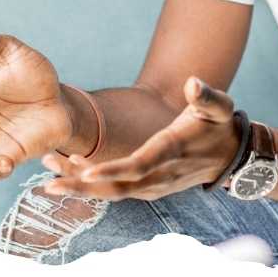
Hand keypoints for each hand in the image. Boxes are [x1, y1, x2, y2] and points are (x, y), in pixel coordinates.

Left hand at [41, 76, 240, 200]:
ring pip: (112, 192)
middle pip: (117, 188)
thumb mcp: (220, 106)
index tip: (87, 171)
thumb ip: (205, 95)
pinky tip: (70, 171)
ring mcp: (154, 187)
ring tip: (49, 169)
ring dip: (80, 184)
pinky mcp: (148, 189)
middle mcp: (161, 176)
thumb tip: (192, 83)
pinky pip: (116, 191)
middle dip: (82, 186)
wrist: (230, 156)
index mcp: (173, 151)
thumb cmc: (220, 126)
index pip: (140, 165)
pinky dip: (91, 185)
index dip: (114, 169)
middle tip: (47, 182)